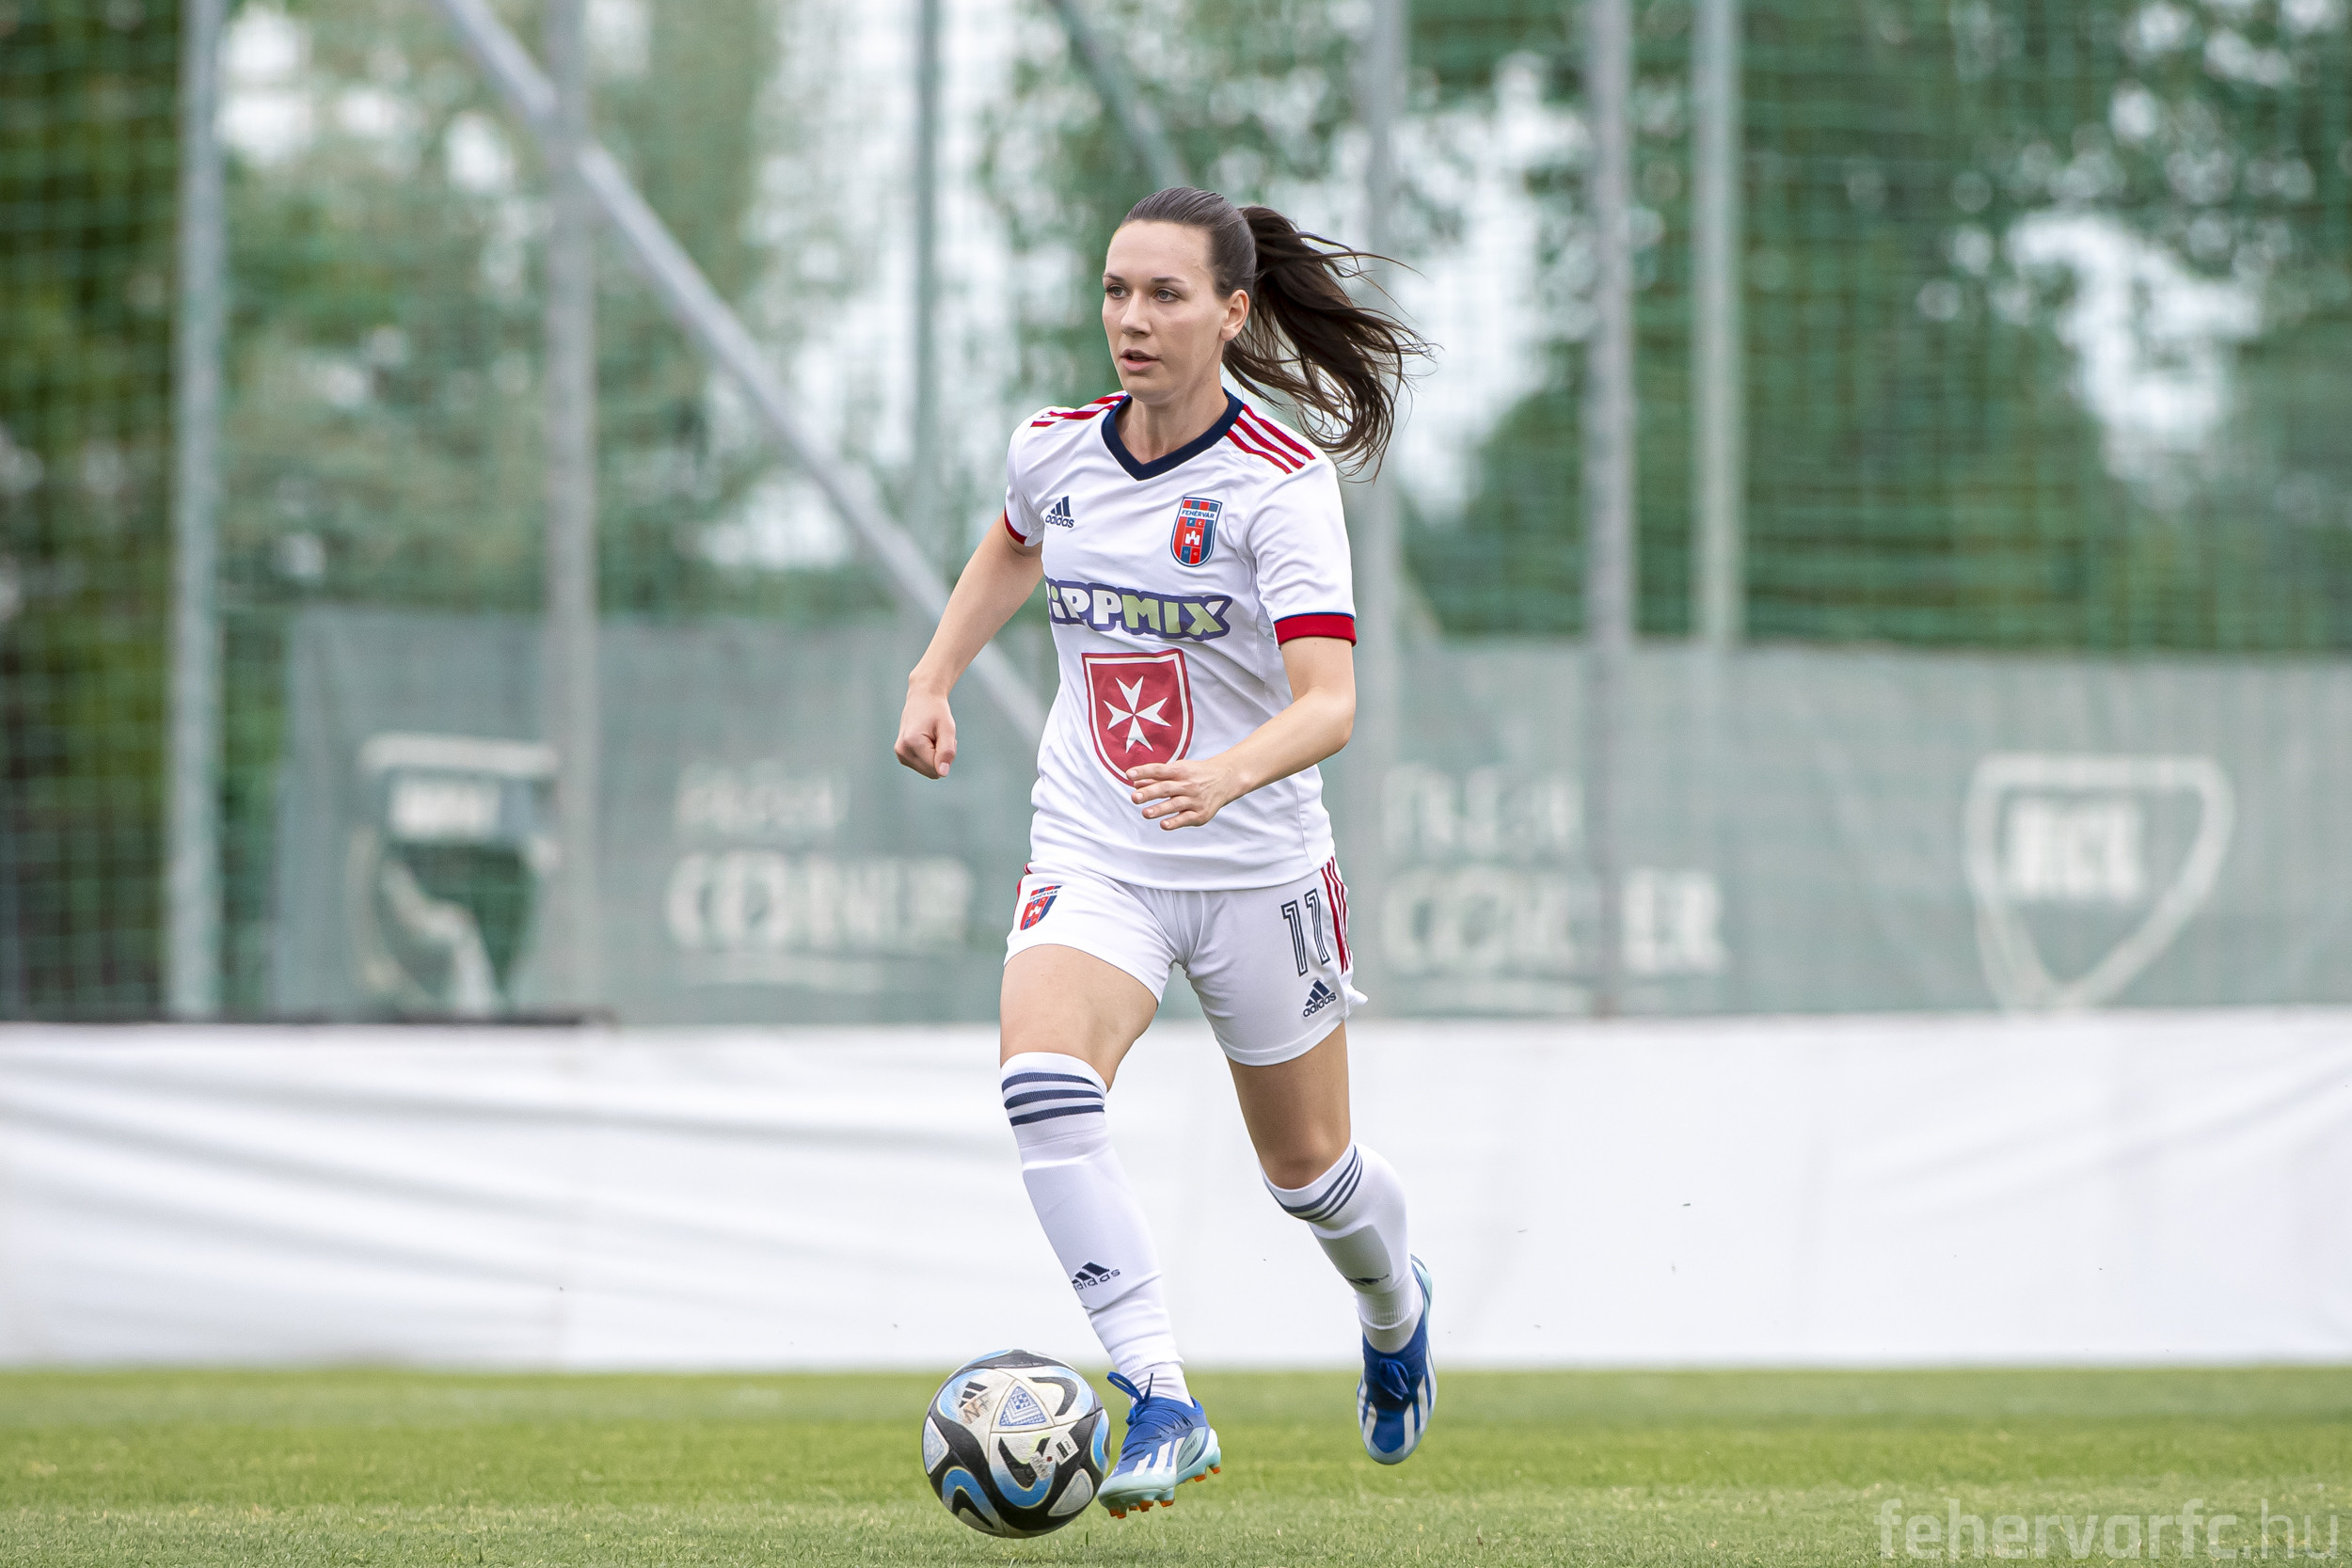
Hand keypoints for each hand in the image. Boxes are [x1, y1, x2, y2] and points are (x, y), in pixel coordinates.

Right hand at [895, 686, 957, 777]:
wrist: (922, 699)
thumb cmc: (936, 712)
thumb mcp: (948, 729)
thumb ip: (947, 751)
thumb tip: (943, 773)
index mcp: (911, 743)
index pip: (936, 768)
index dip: (946, 756)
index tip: (943, 738)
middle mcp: (902, 751)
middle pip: (932, 772)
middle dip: (941, 758)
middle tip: (940, 738)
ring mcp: (900, 755)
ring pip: (929, 771)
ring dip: (936, 757)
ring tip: (934, 738)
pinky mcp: (902, 757)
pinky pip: (924, 767)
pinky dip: (930, 757)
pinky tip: (928, 741)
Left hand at [1126, 756, 1243, 830]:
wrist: (1226, 779)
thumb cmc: (1195, 774)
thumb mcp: (1177, 770)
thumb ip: (1156, 777)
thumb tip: (1134, 783)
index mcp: (1179, 770)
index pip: (1158, 770)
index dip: (1143, 772)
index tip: (1129, 774)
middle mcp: (1187, 784)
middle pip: (1166, 788)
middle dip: (1149, 793)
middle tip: (1134, 798)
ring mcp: (1195, 799)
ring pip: (1175, 804)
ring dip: (1160, 809)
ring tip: (1145, 813)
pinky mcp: (1201, 813)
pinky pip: (1186, 818)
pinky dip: (1175, 822)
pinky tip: (1163, 825)